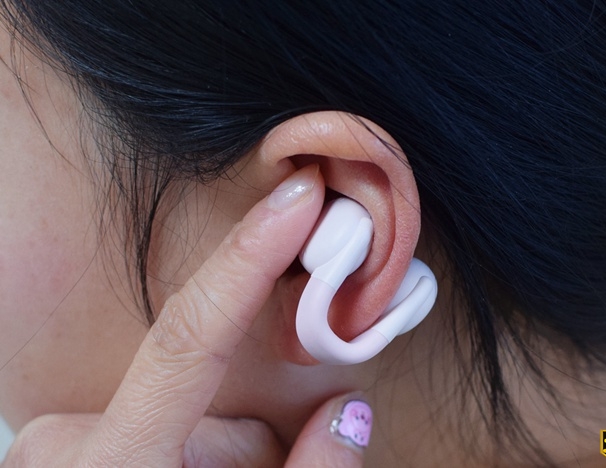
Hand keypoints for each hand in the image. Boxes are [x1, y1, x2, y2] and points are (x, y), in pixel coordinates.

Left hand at [3, 164, 366, 466]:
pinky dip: (190, 461)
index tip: (297, 196)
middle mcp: (61, 449)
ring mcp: (51, 450)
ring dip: (222, 463)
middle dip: (251, 449)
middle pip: (209, 410)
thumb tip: (350, 410)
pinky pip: (154, 433)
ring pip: (187, 427)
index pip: (190, 339)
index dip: (249, 260)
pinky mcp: (57, 451)